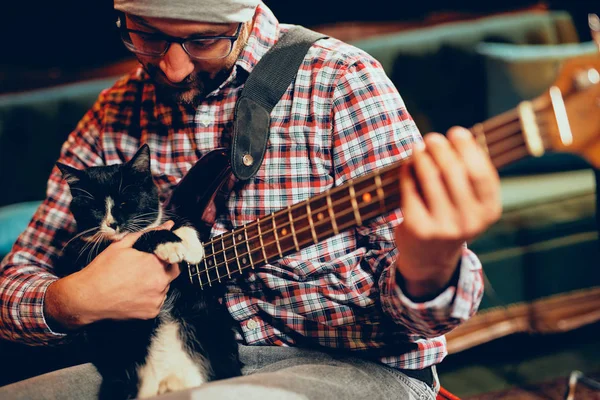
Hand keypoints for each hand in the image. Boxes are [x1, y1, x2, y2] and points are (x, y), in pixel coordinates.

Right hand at [45, 221, 179, 329]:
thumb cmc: (102, 270)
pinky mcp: (152, 312)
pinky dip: (150, 297)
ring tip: (136, 281)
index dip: (166, 253)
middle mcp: (160, 282)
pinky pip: (158, 301)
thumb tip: (168, 225)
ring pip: (166, 287)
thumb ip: (149, 234)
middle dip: (164, 267)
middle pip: (173, 271)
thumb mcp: (122, 246)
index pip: (173, 254)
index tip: (157, 255)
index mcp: (155, 263)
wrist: (86, 298)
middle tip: (147, 268)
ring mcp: (157, 299)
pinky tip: (134, 293)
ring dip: (157, 282)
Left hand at [394, 127, 501, 298]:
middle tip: (432, 138)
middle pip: (454, 172)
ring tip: (418, 147)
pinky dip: (408, 173)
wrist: (430, 259)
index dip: (468, 148)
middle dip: (441, 149)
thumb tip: (457, 136)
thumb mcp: (470, 204)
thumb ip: (468, 176)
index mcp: (488, 211)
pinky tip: (407, 165)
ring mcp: (444, 227)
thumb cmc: (451, 218)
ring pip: (431, 179)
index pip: (481, 173)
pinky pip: (411, 191)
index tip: (456, 132)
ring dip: (423, 158)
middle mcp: (470, 221)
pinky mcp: (419, 228)